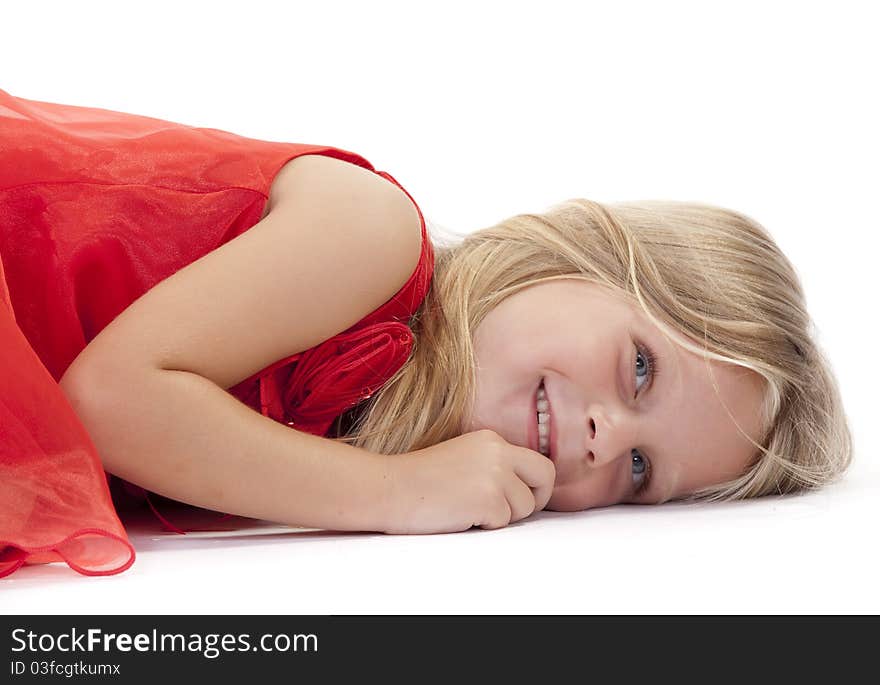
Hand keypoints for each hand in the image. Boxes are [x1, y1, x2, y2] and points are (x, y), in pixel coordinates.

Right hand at [380, 429, 555, 533]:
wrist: (387, 488)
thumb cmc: (418, 481)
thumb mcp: (463, 459)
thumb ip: (493, 466)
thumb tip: (526, 490)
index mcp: (491, 440)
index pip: (538, 462)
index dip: (534, 485)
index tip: (520, 497)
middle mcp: (498, 451)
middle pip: (544, 478)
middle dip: (533, 499)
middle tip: (508, 511)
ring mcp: (495, 474)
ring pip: (525, 507)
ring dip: (501, 517)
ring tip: (467, 509)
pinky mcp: (487, 499)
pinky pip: (503, 522)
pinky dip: (484, 525)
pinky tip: (459, 515)